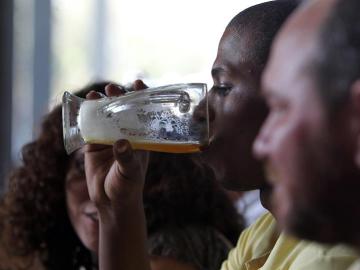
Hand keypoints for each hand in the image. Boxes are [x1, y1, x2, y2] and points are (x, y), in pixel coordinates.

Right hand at [84, 80, 148, 211]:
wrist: (110, 203)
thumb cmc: (127, 188)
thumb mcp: (130, 173)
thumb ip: (126, 158)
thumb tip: (121, 143)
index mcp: (141, 138)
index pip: (143, 113)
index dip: (142, 97)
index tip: (138, 84)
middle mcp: (126, 134)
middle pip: (123, 110)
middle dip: (118, 97)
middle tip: (113, 90)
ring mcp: (109, 138)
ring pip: (105, 116)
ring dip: (100, 104)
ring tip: (95, 95)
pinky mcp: (94, 145)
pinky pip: (89, 127)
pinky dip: (86, 117)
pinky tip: (82, 107)